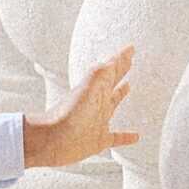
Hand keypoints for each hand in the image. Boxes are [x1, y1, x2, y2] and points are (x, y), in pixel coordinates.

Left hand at [24, 44, 137, 168]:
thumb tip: (113, 60)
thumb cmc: (68, 114)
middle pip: (111, 83)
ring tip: (128, 87)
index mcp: (95, 89)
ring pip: (112, 105)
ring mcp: (97, 121)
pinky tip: (135, 136)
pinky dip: (126, 136)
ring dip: (119, 96)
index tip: (130, 49)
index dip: (121, 59)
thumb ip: (100, 74)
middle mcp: (97, 103)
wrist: (52, 140)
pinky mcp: (99, 140)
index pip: (112, 69)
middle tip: (128, 63)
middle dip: (119, 72)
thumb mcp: (87, 88)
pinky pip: (116, 138)